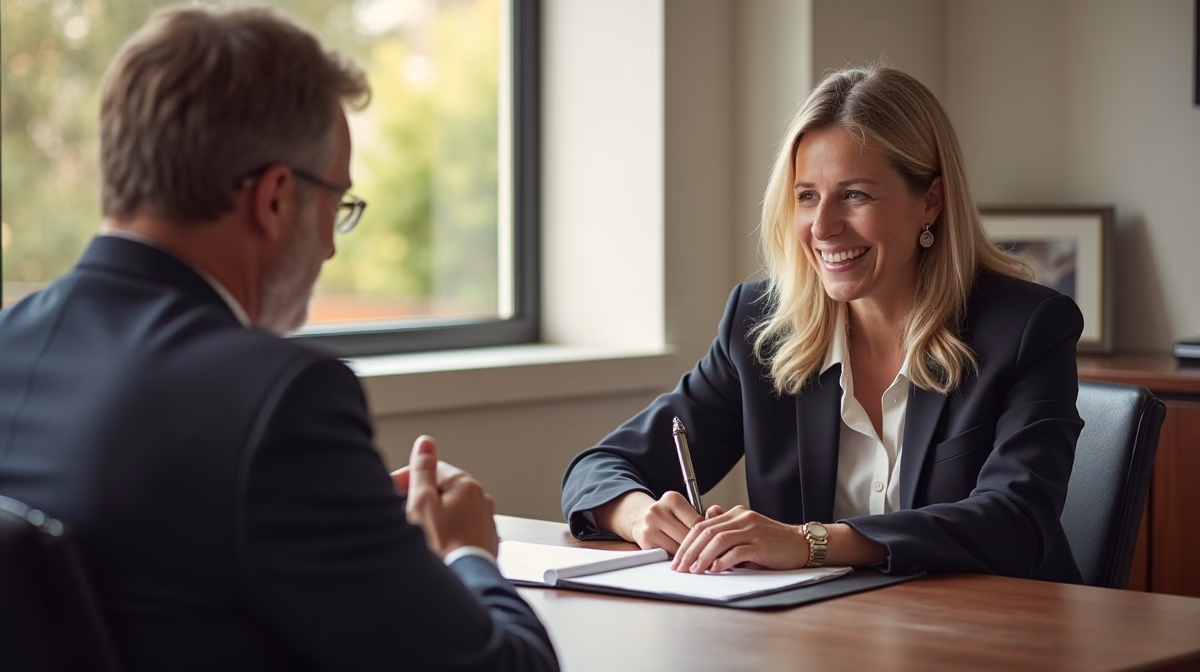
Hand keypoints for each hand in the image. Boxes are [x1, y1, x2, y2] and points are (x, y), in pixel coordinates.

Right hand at [401, 435, 498, 557]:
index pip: (431, 469)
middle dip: (421, 500)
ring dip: (434, 518)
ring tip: (420, 537)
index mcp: (466, 484)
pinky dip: (448, 535)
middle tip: (404, 517)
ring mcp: (485, 522)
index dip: (407, 480)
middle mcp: (481, 500)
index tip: (394, 492)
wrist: (463, 582)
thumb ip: (423, 470)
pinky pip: (461, 531)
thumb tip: (425, 443)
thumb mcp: (422, 502)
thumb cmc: (441, 547)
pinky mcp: (484, 542)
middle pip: (442, 490)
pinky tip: (436, 548)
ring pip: (452, 512)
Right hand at [596, 490, 703, 554]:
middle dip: (698, 545)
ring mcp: (649, 526)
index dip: (706, 534)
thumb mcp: (684, 509)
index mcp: (672, 499)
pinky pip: (667, 554)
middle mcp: (658, 510)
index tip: (712, 541)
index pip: (697, 522)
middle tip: (706, 551)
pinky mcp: (645, 541)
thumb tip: (718, 515)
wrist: (639, 517)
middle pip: (687, 536)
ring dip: (688, 554)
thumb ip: (702, 515)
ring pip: (678, 548)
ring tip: (694, 554)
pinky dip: (676, 557)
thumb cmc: (668, 515)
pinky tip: (680, 555)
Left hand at [670, 505, 808, 573]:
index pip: (702, 525)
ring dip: (702, 556)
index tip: (677, 559)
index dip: (686, 542)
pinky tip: (715, 569)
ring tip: (694, 570)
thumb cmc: (773, 542)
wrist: (801, 544)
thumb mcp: (745, 532)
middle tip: (679, 567)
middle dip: (689, 551)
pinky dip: (723, 561)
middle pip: (706, 531)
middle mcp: (742, 518)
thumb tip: (703, 525)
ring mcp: (752, 530)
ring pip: (719, 540)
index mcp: (735, 514)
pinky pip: (737, 551)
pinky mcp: (761, 544)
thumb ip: (725, 528)